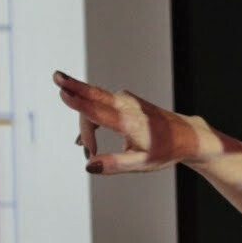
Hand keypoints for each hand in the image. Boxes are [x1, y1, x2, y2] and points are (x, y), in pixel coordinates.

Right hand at [52, 70, 241, 174]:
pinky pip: (101, 106)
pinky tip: (87, 142)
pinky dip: (91, 119)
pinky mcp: (125, 101)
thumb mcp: (141, 163)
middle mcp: (126, 106)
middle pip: (94, 95)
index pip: (98, 111)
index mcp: (129, 122)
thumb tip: (89, 165)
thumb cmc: (164, 150)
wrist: (185, 136)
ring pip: (95, 104)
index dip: (79, 102)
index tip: (63, 92)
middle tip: (56, 77)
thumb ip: (114, 164)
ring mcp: (126, 100)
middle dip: (74, 87)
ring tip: (87, 151)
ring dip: (84, 124)